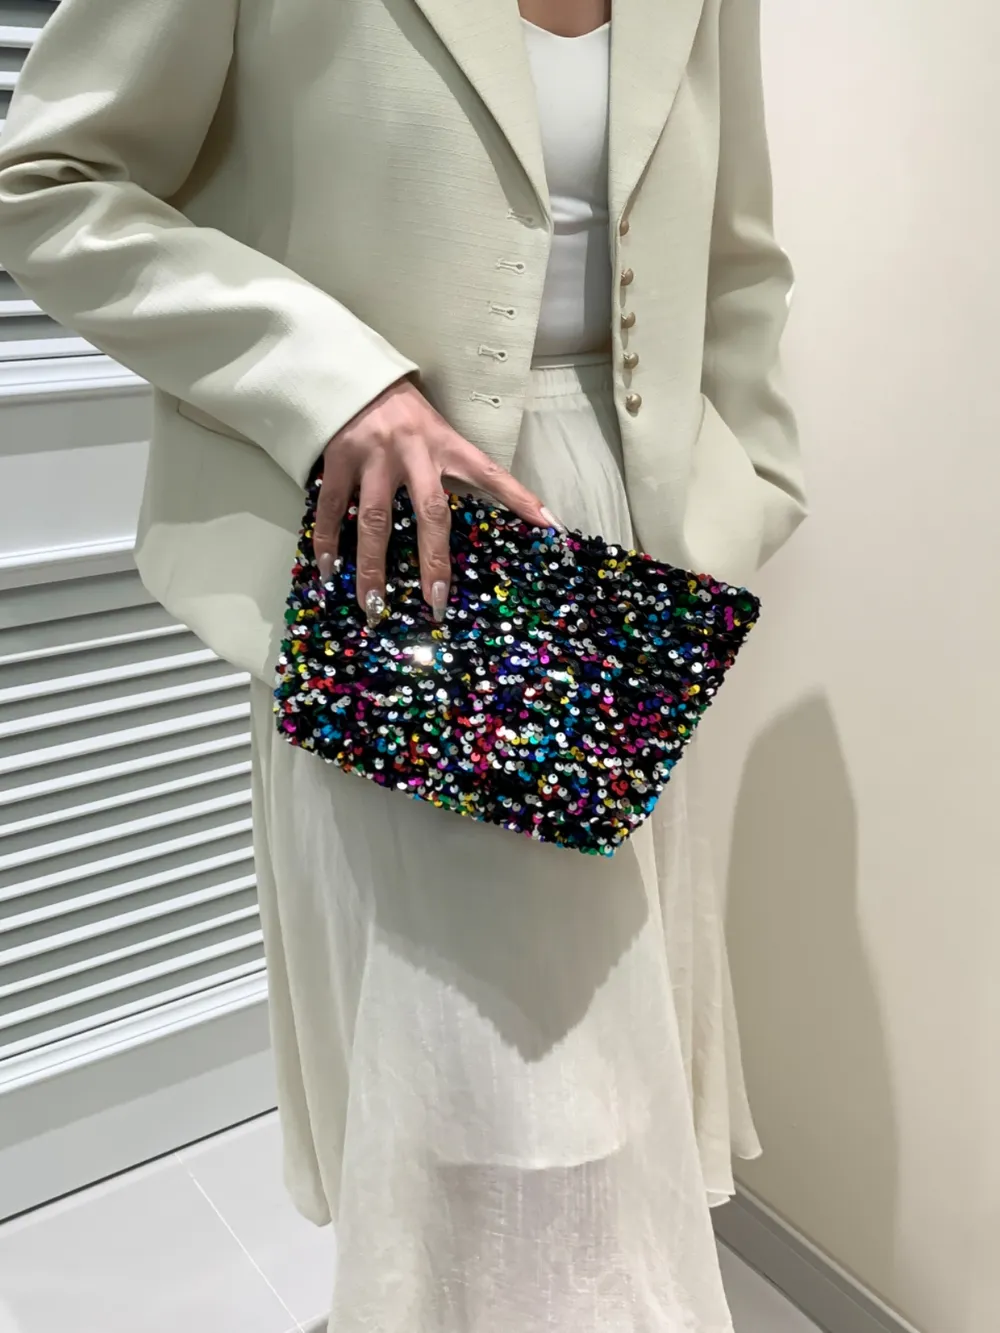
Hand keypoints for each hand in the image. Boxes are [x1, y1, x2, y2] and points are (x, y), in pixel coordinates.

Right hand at [313, 378, 561, 625]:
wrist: (351, 375)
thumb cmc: (402, 412)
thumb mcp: (438, 431)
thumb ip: (458, 468)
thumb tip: (500, 506)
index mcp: (445, 444)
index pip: (490, 472)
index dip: (520, 497)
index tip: (549, 525)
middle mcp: (413, 451)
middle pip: (430, 513)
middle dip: (434, 562)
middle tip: (437, 604)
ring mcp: (374, 456)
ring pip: (374, 520)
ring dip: (373, 567)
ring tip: (373, 605)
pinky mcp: (339, 458)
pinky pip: (330, 508)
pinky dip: (328, 542)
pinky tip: (329, 573)